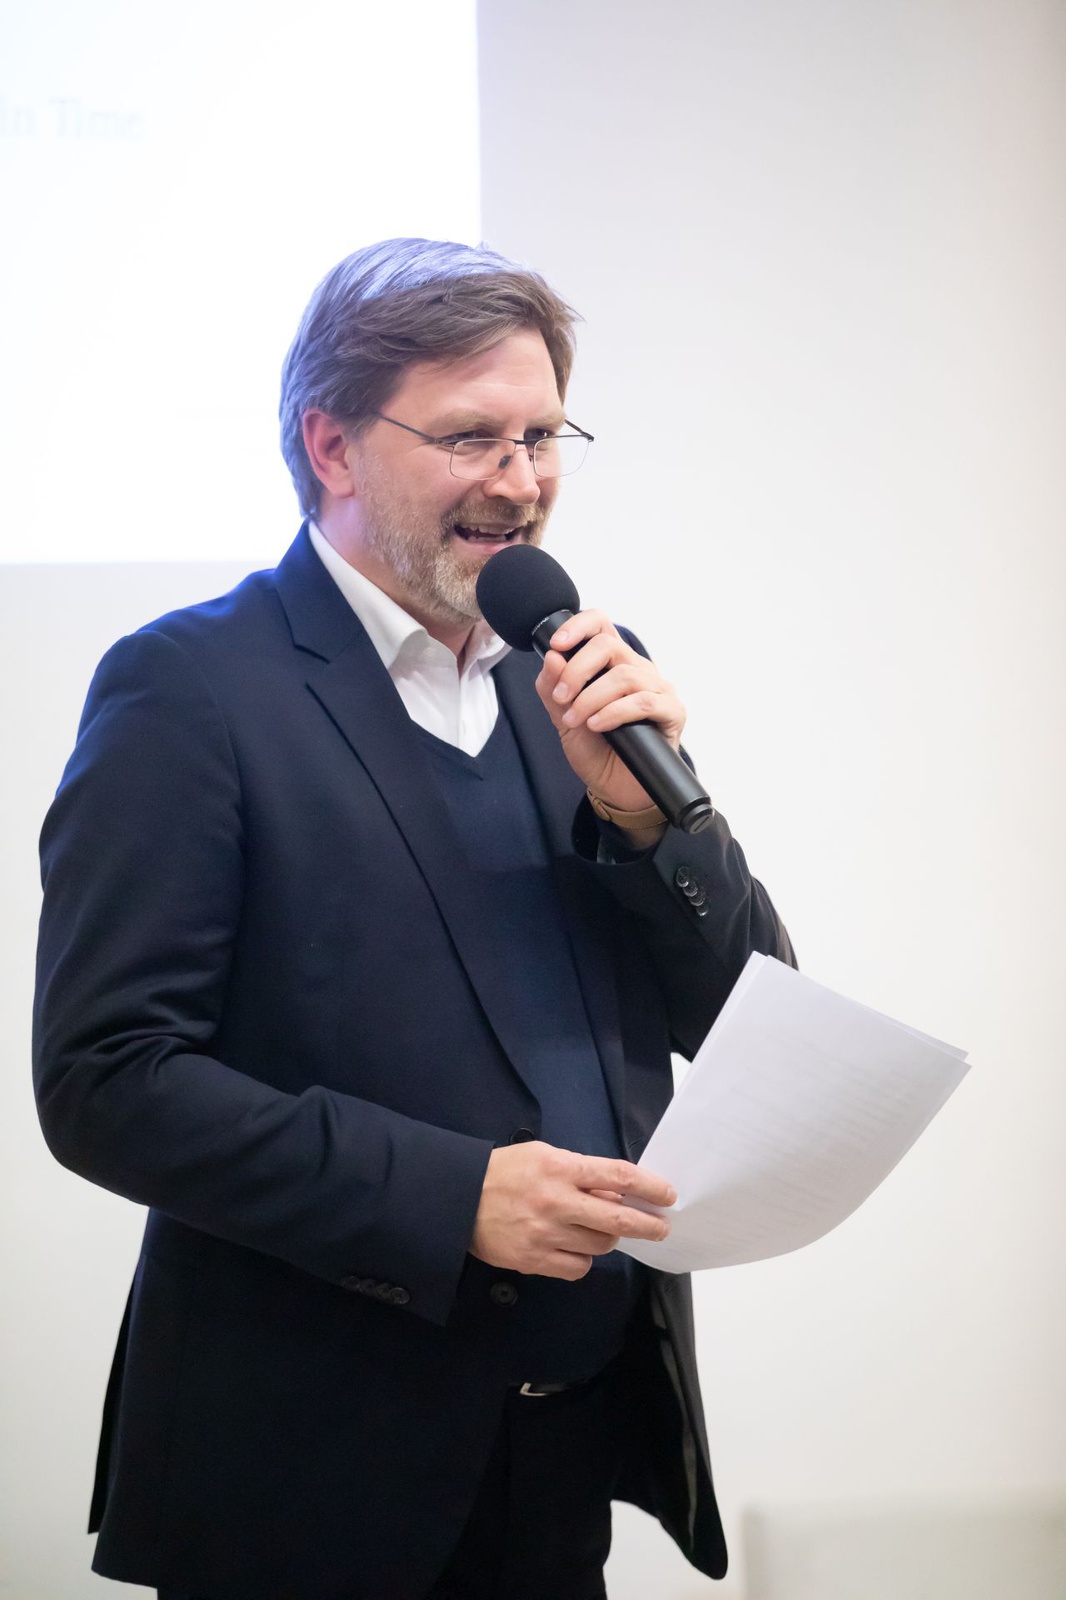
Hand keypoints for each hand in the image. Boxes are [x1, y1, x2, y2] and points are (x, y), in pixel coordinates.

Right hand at [469, 1141, 674, 1279]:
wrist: (459, 1200)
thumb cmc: (505, 1172)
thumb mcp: (543, 1155)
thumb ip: (579, 1172)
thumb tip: (615, 1194)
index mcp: (560, 1168)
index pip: (617, 1177)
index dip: (649, 1187)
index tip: (667, 1195)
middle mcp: (557, 1202)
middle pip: (617, 1220)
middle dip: (647, 1225)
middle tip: (661, 1227)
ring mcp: (546, 1234)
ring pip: (599, 1246)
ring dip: (606, 1239)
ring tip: (598, 1231)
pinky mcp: (535, 1261)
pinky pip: (577, 1268)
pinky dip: (582, 1259)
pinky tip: (573, 1247)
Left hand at [533, 610, 685, 816]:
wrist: (614, 788)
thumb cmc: (595, 749)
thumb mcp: (563, 718)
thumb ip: (553, 689)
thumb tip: (552, 657)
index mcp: (612, 663)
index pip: (601, 625)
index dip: (579, 626)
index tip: (557, 644)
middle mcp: (637, 670)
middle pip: (609, 646)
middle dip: (577, 670)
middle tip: (561, 697)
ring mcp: (658, 689)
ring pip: (625, 676)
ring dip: (592, 698)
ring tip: (575, 720)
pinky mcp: (672, 713)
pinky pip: (644, 702)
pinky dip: (615, 712)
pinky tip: (597, 725)